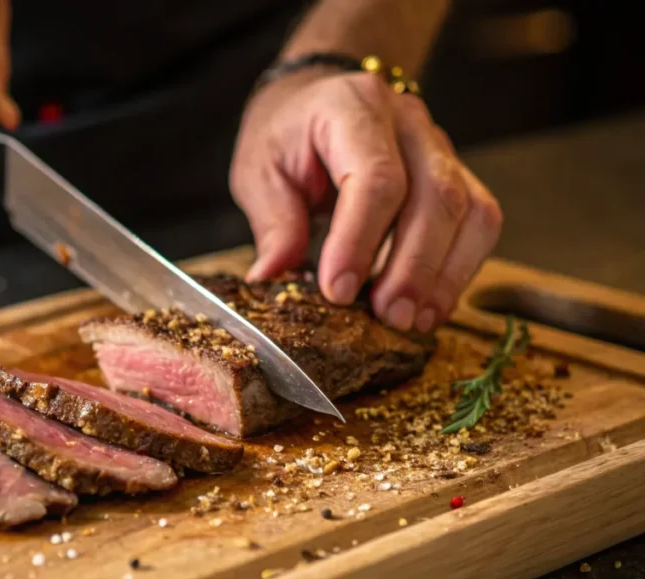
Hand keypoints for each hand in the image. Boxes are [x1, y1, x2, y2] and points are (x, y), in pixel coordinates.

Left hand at [230, 69, 502, 332]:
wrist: (314, 98)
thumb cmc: (286, 134)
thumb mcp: (259, 171)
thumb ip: (273, 222)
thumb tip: (273, 278)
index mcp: (354, 108)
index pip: (377, 177)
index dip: (360, 240)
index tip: (338, 290)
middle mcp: (409, 122)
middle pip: (436, 196)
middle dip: (413, 267)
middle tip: (386, 317)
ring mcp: (440, 146)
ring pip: (471, 211)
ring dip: (444, 275)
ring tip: (411, 320)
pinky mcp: (457, 176)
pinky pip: (479, 223)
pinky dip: (458, 271)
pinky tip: (429, 307)